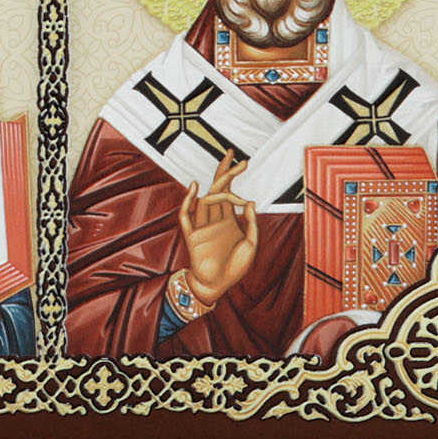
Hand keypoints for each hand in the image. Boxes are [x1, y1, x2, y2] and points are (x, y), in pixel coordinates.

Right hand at [178, 152, 257, 305]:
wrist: (219, 285)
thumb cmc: (235, 267)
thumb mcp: (251, 245)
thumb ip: (251, 223)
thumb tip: (249, 201)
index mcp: (228, 220)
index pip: (229, 192)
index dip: (234, 177)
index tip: (243, 162)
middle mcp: (214, 219)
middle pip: (217, 189)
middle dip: (224, 171)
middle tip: (231, 154)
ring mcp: (202, 225)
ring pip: (206, 199)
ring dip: (216, 186)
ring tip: (229, 176)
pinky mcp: (192, 235)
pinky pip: (186, 215)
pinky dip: (188, 201)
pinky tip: (194, 188)